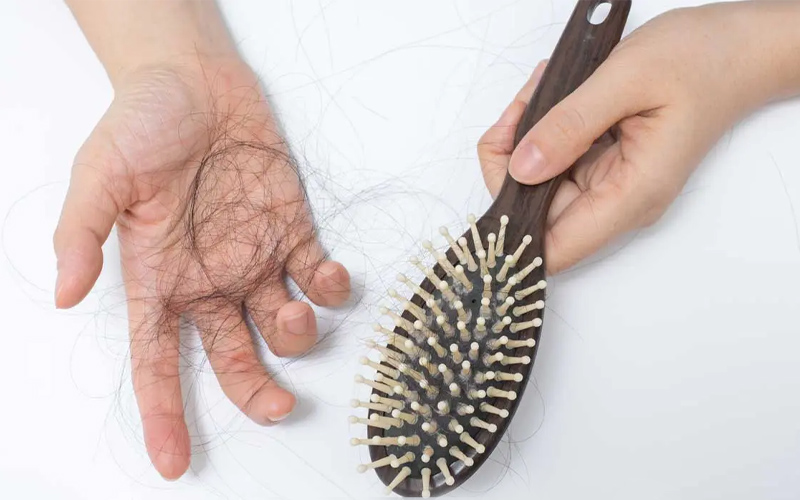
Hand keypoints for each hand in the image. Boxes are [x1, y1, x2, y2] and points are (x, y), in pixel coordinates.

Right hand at [53, 56, 350, 478]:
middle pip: (233, 359)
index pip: (158, 360)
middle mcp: (210, 279)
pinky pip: (317, 277)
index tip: (173, 462)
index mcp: (160, 278)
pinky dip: (331, 289)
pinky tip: (328, 280)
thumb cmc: (143, 122)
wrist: (195, 80)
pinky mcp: (292, 231)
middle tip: (278, 407)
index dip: (164, 413)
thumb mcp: (99, 174)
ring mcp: (255, 258)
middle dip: (256, 392)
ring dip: (296, 336)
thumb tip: (68, 296)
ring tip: (293, 316)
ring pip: (282, 326)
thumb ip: (82, 234)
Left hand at [479, 3, 791, 273]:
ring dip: (525, 138)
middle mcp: (619, 201)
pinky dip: (540, 129)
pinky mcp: (604, 167)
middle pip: (536, 212)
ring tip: (542, 92)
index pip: (556, 248)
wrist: (735, 50)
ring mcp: (610, 186)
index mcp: (631, 195)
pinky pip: (553, 161)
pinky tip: (551, 97)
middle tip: (520, 110)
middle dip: (512, 161)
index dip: (512, 230)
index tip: (492, 182)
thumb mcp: (625, 80)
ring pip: (538, 183)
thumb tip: (520, 169)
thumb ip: (569, 126)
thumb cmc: (699, 61)